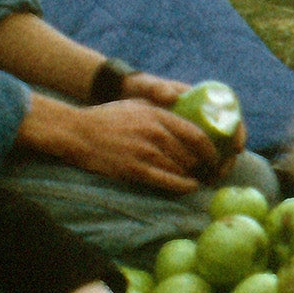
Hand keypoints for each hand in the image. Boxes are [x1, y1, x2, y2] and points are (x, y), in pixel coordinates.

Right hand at [36, 89, 222, 190]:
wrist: (78, 132)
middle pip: (191, 155)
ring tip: (200, 180)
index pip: (196, 134)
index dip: (211, 149)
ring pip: (181, 169)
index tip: (216, 156)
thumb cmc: (108, 118)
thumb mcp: (137, 106)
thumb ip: (161, 111)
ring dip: (194, 176)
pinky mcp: (135, 170)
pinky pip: (167, 181)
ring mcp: (146, 152)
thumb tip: (185, 117)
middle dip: (205, 166)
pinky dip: (183, 186)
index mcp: (158, 116)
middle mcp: (155, 134)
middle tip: (211, 172)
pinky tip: (189, 186)